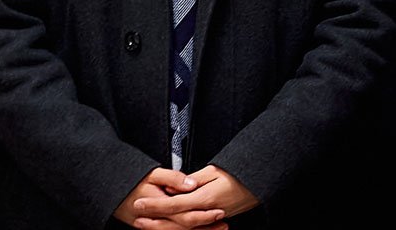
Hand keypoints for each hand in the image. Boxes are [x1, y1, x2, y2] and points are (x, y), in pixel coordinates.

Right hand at [115, 168, 213, 228]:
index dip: (203, 215)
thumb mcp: (152, 173)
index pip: (185, 216)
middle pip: (184, 229)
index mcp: (158, 206)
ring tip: (218, 228)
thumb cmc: (133, 180)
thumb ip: (173, 178)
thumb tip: (191, 184)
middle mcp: (155, 221)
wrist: (110, 190)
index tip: (219, 211)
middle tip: (224, 224)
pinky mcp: (152, 228)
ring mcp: (153, 227)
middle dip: (206, 228)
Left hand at [131, 164, 257, 228]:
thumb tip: (177, 186)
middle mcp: (206, 212)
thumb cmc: (239, 174)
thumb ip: (193, 179)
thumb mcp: (214, 170)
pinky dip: (178, 228)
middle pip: (174, 221)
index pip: (173, 205)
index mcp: (204, 199)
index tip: (139, 204)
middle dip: (154, 221)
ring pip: (182, 228)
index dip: (154, 206)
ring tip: (148, 224)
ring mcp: (210, 219)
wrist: (258, 184)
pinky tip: (169, 226)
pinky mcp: (214, 220)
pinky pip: (193, 228)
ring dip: (163, 226)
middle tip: (137, 219)